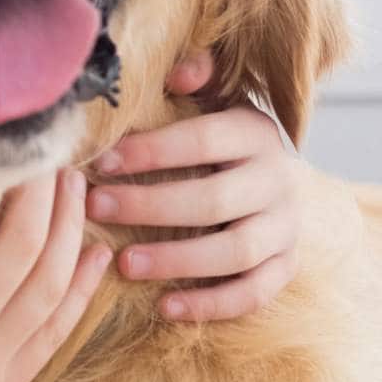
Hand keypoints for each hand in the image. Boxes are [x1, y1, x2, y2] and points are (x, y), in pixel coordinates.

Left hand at [76, 51, 306, 322]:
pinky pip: (252, 294)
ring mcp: (285, 229)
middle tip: (96, 208)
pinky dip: (211, 305)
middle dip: (150, 206)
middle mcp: (279, 179)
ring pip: (235, 251)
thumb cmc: (220, 139)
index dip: (152, 151)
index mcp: (256, 132)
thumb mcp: (213, 99)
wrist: (274, 182)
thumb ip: (197, 77)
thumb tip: (179, 74)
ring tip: (125, 263)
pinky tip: (165, 307)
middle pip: (214, 199)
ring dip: (177, 260)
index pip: (203, 140)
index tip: (102, 162)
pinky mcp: (284, 268)